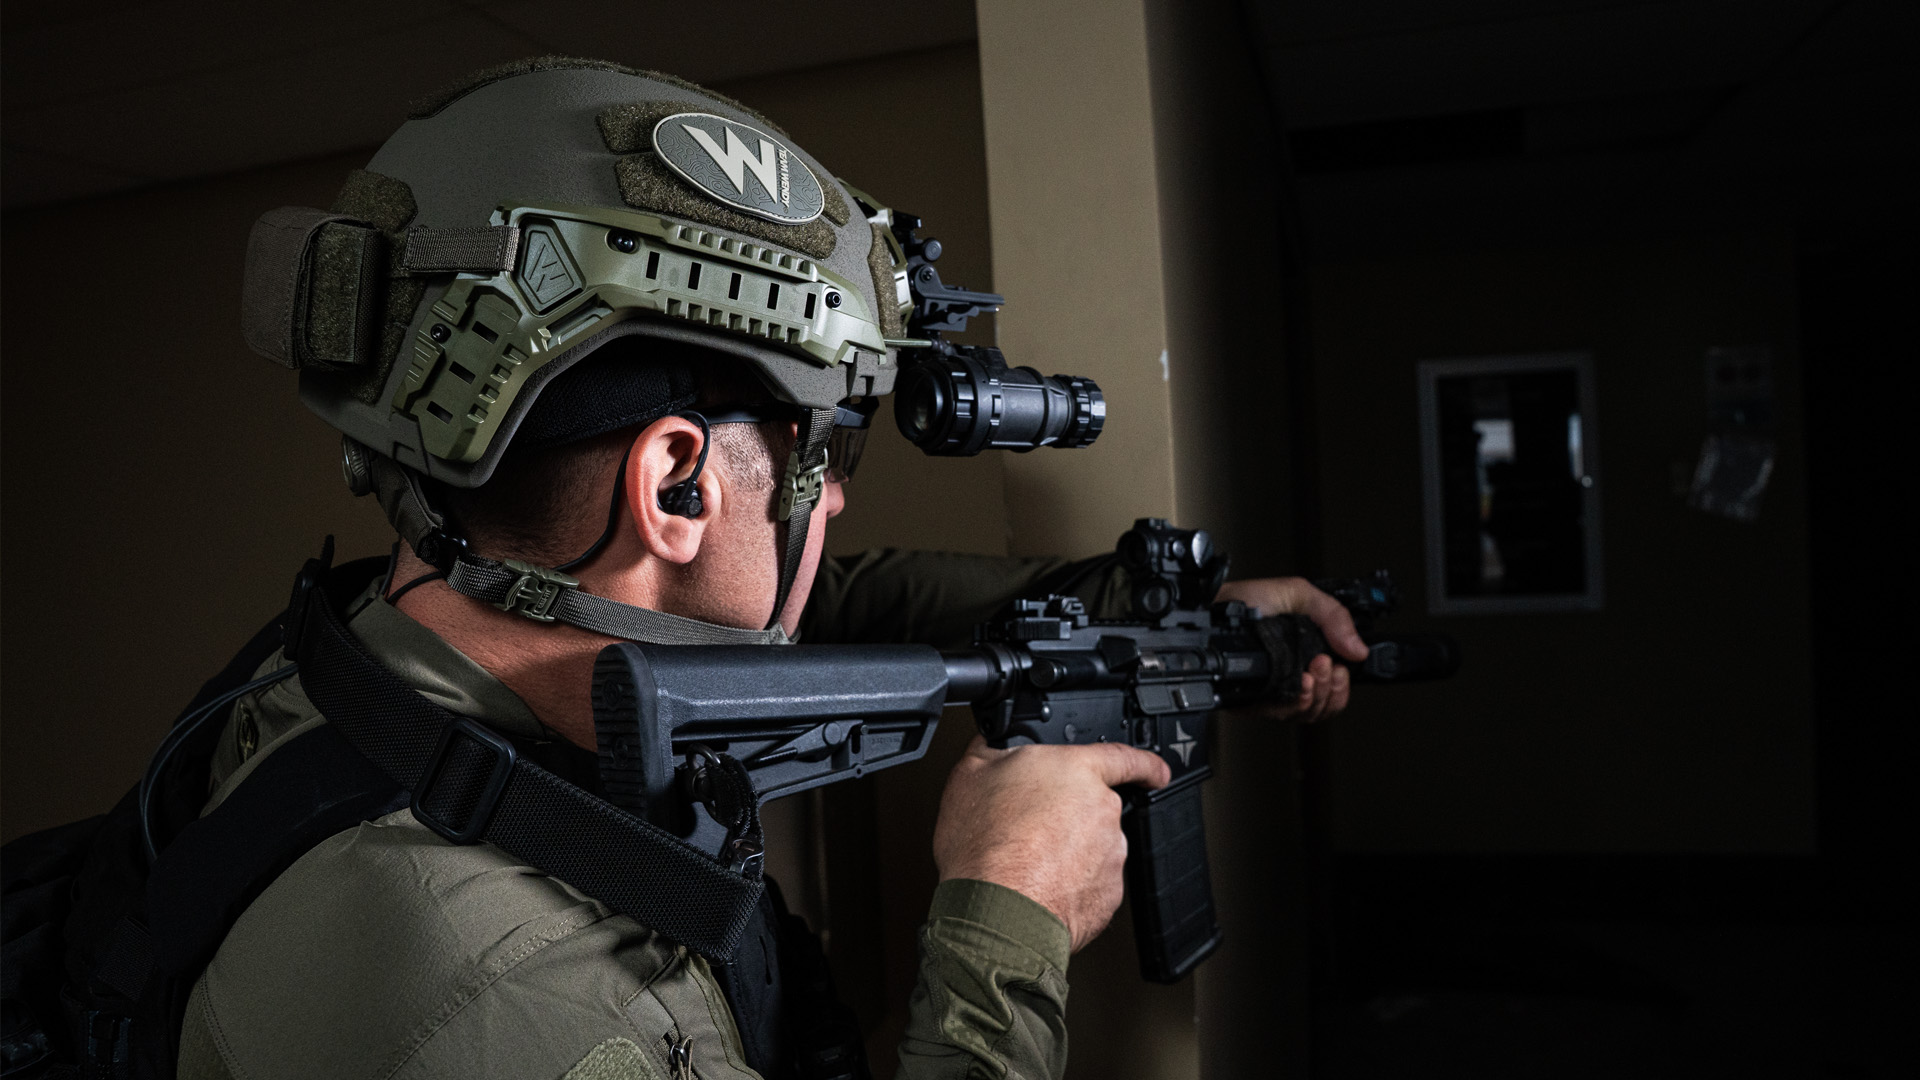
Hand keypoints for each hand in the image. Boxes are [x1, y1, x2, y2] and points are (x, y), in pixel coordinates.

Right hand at [933, 735, 1170, 951]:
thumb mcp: (970, 775)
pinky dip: (1068, 885)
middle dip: (1069, 818)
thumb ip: (994, 750)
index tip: (1156, 771)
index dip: (1144, 763)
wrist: (995, 912)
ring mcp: (1110, 855)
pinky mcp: (1108, 896)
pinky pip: (1090, 884)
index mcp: (1076, 772)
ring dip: (1067, 853)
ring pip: (1093, 849)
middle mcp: (1102, 811)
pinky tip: (1036, 885)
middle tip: (1029, 829)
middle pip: (1095, 807)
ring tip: (1025, 862)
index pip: (1124, 757)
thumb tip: (995, 745)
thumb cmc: (984, 846)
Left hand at [1214, 577, 1369, 720]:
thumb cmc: (1249, 600)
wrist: (1214, 610)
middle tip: (1324, 664)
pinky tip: (1299, 684)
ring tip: (1312, 672)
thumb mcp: (1300, 594)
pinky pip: (1283, 715)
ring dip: (1317, 695)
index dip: (1343, 685)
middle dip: (1332, 687)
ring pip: (1308, 713)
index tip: (1341, 667)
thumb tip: (1359, 649)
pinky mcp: (1255, 701)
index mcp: (1306, 655)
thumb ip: (1335, 617)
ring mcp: (1274, 691)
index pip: (1336, 686)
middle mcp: (1292, 677)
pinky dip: (1297, 702)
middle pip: (1326, 705)